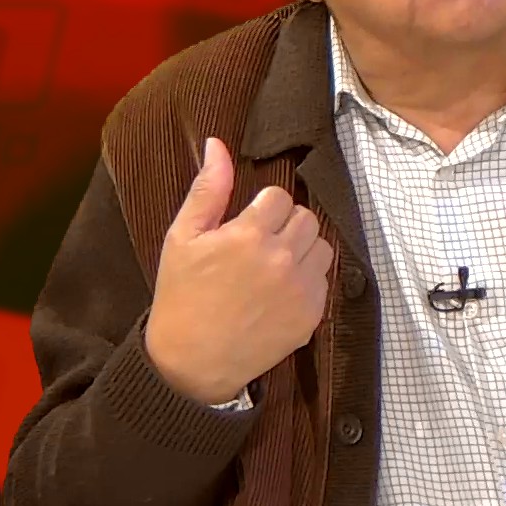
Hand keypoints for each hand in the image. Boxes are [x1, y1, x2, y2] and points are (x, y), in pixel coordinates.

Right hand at [145, 137, 334, 404]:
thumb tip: (218, 145)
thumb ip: (208, 189)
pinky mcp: (312, 315)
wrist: (192, 361)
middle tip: (260, 244)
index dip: (262, 208)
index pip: (279, 197)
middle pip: (306, 217)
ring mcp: (300, 289)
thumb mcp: (183, 238)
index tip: (246, 225)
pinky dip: (307, 280)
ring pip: (322, 246)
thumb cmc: (182, 296)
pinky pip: (324, 280)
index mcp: (249, 235)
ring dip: (302, 249)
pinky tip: (280, 292)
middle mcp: (282, 259)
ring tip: (273, 266)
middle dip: (285, 224)